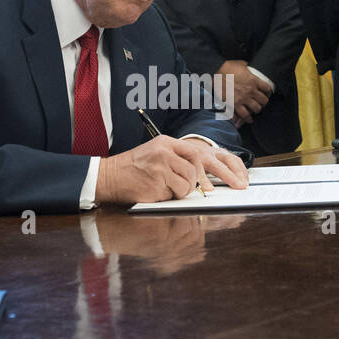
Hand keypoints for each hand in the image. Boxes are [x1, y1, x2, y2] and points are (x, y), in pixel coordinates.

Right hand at [96, 136, 247, 203]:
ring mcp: (161, 165)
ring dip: (182, 191)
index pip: (197, 152)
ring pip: (188, 182)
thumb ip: (176, 160)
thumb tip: (201, 175)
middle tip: (211, 190)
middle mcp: (165, 151)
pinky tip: (158, 192)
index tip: (230, 177)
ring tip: (167, 190)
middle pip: (197, 167)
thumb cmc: (132, 170)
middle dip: (200, 182)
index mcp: (166, 142)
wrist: (108, 176)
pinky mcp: (156, 181)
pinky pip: (176, 193)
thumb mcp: (155, 155)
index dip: (212, 167)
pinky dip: (171, 196)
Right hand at [216, 60, 272, 125]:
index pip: (267, 89)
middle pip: (263, 102)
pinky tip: (246, 120)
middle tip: (261, 104)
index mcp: (254, 81)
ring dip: (255, 111)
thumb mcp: (241, 63)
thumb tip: (248, 67)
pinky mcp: (233, 104)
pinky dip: (245, 119)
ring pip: (255, 110)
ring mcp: (242, 99)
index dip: (268, 92)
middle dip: (263, 103)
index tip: (267, 94)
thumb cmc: (227, 66)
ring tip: (255, 112)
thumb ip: (247, 67)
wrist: (215, 72)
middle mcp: (250, 91)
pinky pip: (242, 115)